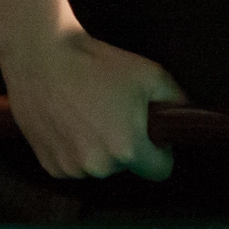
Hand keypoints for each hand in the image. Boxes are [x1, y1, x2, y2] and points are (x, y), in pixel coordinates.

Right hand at [0, 28, 184, 180]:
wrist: (40, 56)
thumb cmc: (98, 63)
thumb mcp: (152, 76)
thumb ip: (177, 101)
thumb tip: (187, 117)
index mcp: (128, 150)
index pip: (160, 172)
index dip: (162, 152)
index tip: (153, 135)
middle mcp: (98, 167)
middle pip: (127, 167)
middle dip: (128, 147)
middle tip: (114, 114)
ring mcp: (69, 168)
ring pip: (99, 167)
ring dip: (98, 149)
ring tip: (88, 114)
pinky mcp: (47, 164)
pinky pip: (72, 164)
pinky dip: (74, 149)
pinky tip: (68, 122)